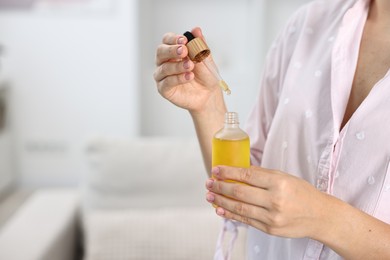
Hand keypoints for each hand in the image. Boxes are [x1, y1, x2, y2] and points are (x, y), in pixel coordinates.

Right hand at [153, 27, 222, 112]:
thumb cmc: (205, 75)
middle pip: (160, 51)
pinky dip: (177, 79)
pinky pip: (166, 82)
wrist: (208, 94)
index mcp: (173, 51)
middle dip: (172, 50)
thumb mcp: (205, 58)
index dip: (173, 39)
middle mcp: (164, 62)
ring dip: (177, 66)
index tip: (184, 40)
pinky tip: (188, 77)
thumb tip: (196, 29)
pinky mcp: (164, 89)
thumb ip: (200, 45)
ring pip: (164, 68)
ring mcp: (162, 76)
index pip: (167, 40)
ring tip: (190, 66)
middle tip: (184, 51)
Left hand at [205, 166, 328, 238]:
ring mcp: (272, 217)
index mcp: (279, 182)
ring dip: (221, 201)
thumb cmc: (302, 193)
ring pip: (239, 208)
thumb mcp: (285, 177)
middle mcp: (275, 200)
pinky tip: (220, 209)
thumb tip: (239, 170)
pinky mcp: (269, 229)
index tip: (216, 169)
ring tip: (210, 196)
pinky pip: (246, 220)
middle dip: (220, 187)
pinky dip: (231, 214)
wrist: (320, 216)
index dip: (228, 172)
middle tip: (209, 182)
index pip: (247, 175)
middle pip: (240, 192)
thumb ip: (262, 175)